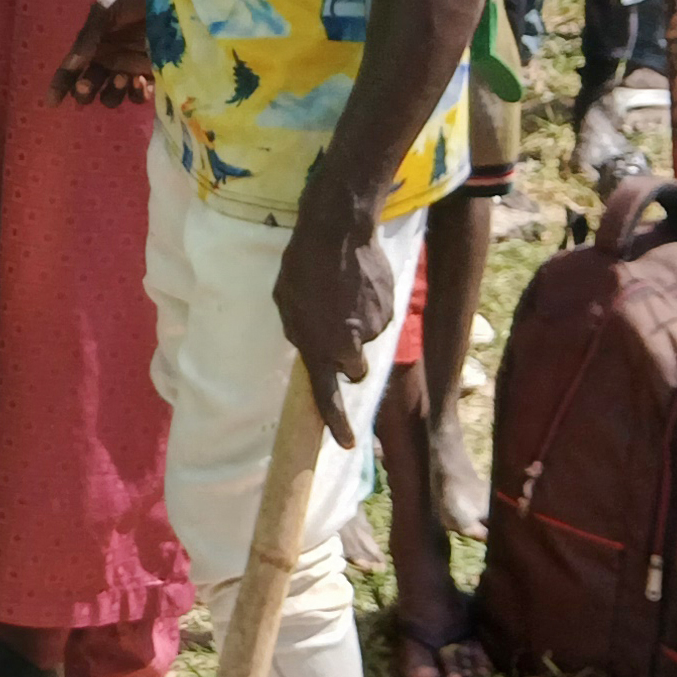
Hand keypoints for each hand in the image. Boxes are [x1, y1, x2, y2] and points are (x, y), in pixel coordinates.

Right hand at [49, 0, 153, 107]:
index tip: (52, 102)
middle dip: (85, 92)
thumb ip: (87, 38)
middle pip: (88, 89)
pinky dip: (138, 94)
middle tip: (88, 85)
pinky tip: (141, 82)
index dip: (59, 86)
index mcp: (91, 46)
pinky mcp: (154, 73)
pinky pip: (140, 95)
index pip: (70, 71)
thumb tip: (71, 65)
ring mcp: (130, 68)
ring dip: (112, 93)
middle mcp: (107, 60)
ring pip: (113, 96)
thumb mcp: (104, 12)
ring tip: (122, 78)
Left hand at [271, 196, 395, 448]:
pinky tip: (357, 284)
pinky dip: (369, 308)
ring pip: (366, 341)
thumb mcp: (286, 303)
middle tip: (335, 331)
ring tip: (341, 294)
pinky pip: (379, 319)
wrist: (338, 233)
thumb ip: (300, 333)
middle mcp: (349, 346)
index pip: (328, 398)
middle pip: (354, 372)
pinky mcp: (390, 311)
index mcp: (317, 348)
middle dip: (347, 360)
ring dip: (355, 326)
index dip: (337, 423)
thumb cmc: (301, 266)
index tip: (346, 443)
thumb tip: (313, 348)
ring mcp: (373, 330)